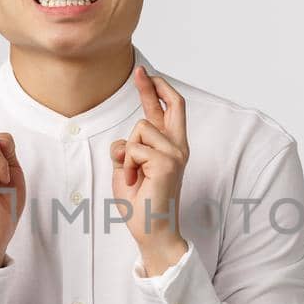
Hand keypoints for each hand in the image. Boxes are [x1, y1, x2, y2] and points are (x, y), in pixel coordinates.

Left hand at [110, 65, 189, 275]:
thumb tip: (124, 140)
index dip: (155, 91)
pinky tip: (134, 181)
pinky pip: (134, 148)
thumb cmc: (140, 204)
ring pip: (140, 129)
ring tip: (133, 176)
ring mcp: (176, 154)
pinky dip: (127, 165)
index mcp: (170, 149)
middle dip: (152, 86)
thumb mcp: (128, 170)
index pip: (166, 112)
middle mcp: (178, 148)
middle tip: (139, 71)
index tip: (145, 73)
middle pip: (171, 106)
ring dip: (127, 154)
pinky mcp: (168, 162)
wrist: (151, 231)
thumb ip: (129, 150)